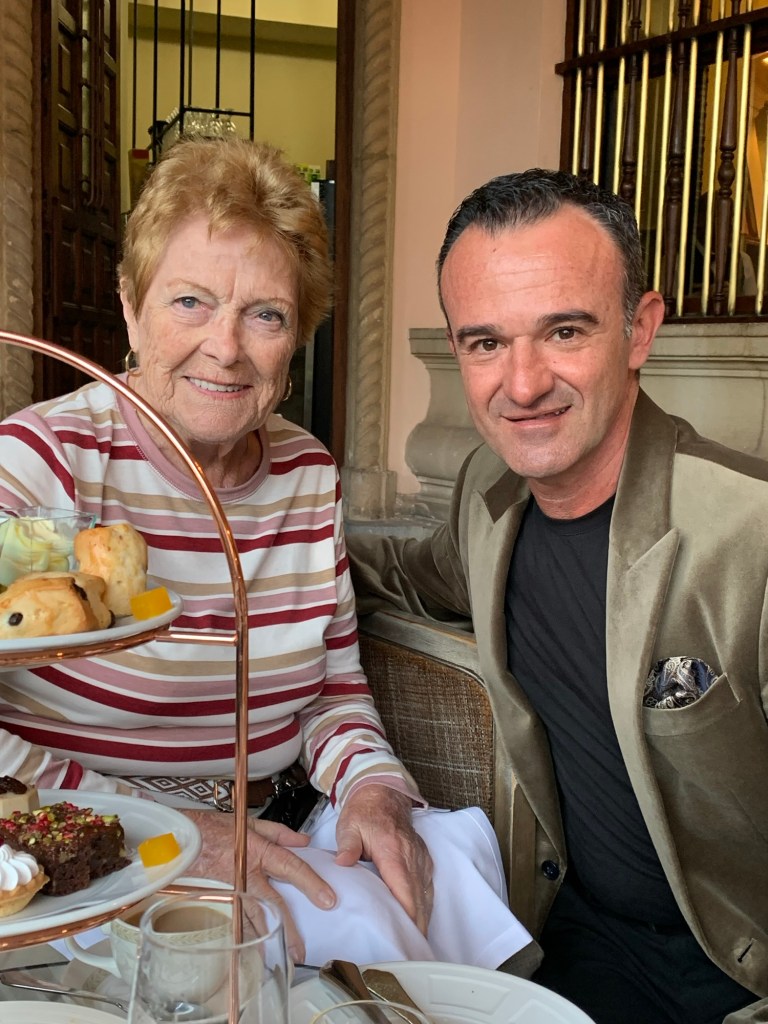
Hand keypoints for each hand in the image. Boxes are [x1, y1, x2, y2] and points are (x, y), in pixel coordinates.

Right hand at [180, 807, 335, 962]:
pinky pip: (236, 921)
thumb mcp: (251, 824)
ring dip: (268, 938)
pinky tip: (253, 953)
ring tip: (281, 958)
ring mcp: (233, 890)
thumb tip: (304, 842)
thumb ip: (281, 833)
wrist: (181, 839)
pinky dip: (246, 937)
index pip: (292, 868)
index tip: (328, 900)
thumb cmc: (215, 829)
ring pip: (254, 918)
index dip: (311, 884)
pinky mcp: (220, 899)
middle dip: (289, 927)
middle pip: (273, 903)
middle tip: (302, 949)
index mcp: (260, 852)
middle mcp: (248, 874)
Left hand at [334, 784, 432, 933]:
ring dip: (423, 916)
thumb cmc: (365, 813)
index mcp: (393, 850)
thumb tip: (342, 862)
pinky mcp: (422, 857)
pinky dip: (425, 903)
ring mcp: (419, 856)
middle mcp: (411, 855)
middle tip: (412, 948)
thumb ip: (347, 846)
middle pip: (419, 896)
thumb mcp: (349, 826)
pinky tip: (421, 918)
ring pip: (426, 892)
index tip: (407, 934)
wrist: (382, 795)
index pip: (404, 888)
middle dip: (418, 924)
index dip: (408, 913)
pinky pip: (427, 884)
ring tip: (416, 940)